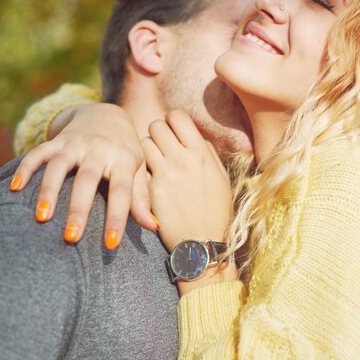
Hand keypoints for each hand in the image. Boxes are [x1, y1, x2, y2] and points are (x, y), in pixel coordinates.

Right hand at [10, 103, 157, 246]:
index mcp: (124, 159)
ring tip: (41, 218)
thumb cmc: (126, 151)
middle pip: (88, 179)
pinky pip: (38, 152)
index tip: (111, 244)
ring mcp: (76, 143)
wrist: (107, 113)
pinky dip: (25, 168)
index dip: (117, 217)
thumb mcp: (138, 170)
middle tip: (71, 237)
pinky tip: (15, 188)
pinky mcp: (58, 140)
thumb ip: (142, 198)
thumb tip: (154, 227)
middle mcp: (99, 149)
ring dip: (49, 190)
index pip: (122, 191)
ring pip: (59, 165)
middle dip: (79, 208)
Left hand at [143, 110, 233, 252]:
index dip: (173, 120)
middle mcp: (182, 159)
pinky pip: (138, 168)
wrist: (202, 243)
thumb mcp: (221, 177)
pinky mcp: (149, 190)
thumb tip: (195, 136)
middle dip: (157, 132)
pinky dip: (141, 170)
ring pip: (142, 143)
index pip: (178, 116)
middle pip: (156, 126)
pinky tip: (148, 179)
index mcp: (201, 153)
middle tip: (161, 145)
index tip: (174, 130)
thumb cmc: (216, 211)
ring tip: (153, 161)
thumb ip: (207, 153)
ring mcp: (164, 174)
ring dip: (146, 149)